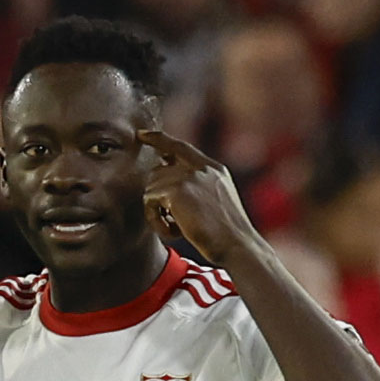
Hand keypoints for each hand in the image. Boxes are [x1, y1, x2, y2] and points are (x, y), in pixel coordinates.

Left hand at [138, 130, 259, 265]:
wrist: (237, 245)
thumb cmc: (227, 235)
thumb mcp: (218, 202)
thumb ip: (199, 188)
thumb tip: (167, 186)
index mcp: (214, 169)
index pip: (181, 147)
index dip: (159, 139)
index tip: (142, 135)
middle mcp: (202, 168)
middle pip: (158, 170)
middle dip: (156, 196)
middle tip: (170, 219)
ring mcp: (190, 177)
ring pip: (151, 186)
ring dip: (157, 212)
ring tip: (175, 227)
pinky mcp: (177, 190)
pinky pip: (149, 200)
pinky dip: (156, 220)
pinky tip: (173, 232)